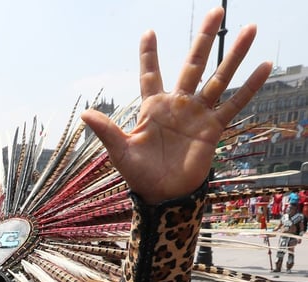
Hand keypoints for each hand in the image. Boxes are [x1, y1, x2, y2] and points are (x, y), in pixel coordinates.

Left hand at [81, 7, 271, 203]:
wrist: (163, 195)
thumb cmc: (139, 174)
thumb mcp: (120, 151)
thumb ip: (107, 130)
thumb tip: (84, 114)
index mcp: (153, 107)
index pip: (150, 74)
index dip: (150, 54)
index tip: (149, 32)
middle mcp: (178, 104)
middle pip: (193, 64)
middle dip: (205, 39)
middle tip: (218, 11)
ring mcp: (198, 114)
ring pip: (219, 78)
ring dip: (235, 55)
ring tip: (250, 28)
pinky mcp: (213, 128)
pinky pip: (234, 104)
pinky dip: (250, 87)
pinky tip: (265, 66)